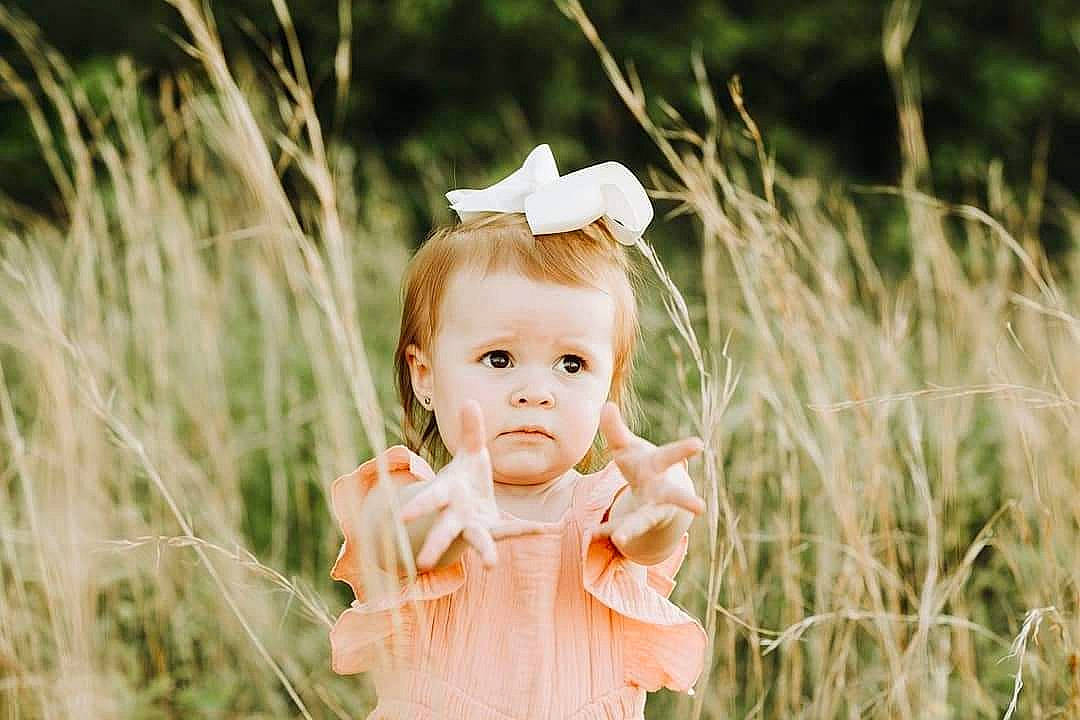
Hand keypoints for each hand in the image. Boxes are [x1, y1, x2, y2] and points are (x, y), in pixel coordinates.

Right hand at [399, 400, 544, 569]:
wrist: (471, 508)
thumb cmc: (466, 478)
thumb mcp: (470, 454)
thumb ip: (471, 432)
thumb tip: (470, 401)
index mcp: (447, 495)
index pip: (430, 499)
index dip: (418, 505)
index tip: (400, 517)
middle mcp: (457, 516)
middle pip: (443, 531)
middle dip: (434, 544)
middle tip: (422, 563)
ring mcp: (475, 528)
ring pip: (477, 542)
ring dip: (484, 553)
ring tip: (491, 566)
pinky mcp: (494, 532)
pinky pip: (513, 529)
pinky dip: (532, 528)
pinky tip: (552, 527)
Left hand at [594, 401, 705, 547]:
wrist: (653, 498)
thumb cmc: (641, 465)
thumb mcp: (626, 446)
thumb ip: (614, 429)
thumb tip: (606, 405)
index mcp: (659, 467)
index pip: (672, 456)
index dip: (684, 450)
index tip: (699, 444)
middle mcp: (661, 492)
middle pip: (675, 496)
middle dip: (686, 501)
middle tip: (700, 507)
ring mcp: (650, 512)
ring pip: (643, 522)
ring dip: (631, 529)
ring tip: (619, 539)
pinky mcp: (634, 525)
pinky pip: (618, 529)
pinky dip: (605, 532)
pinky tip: (591, 534)